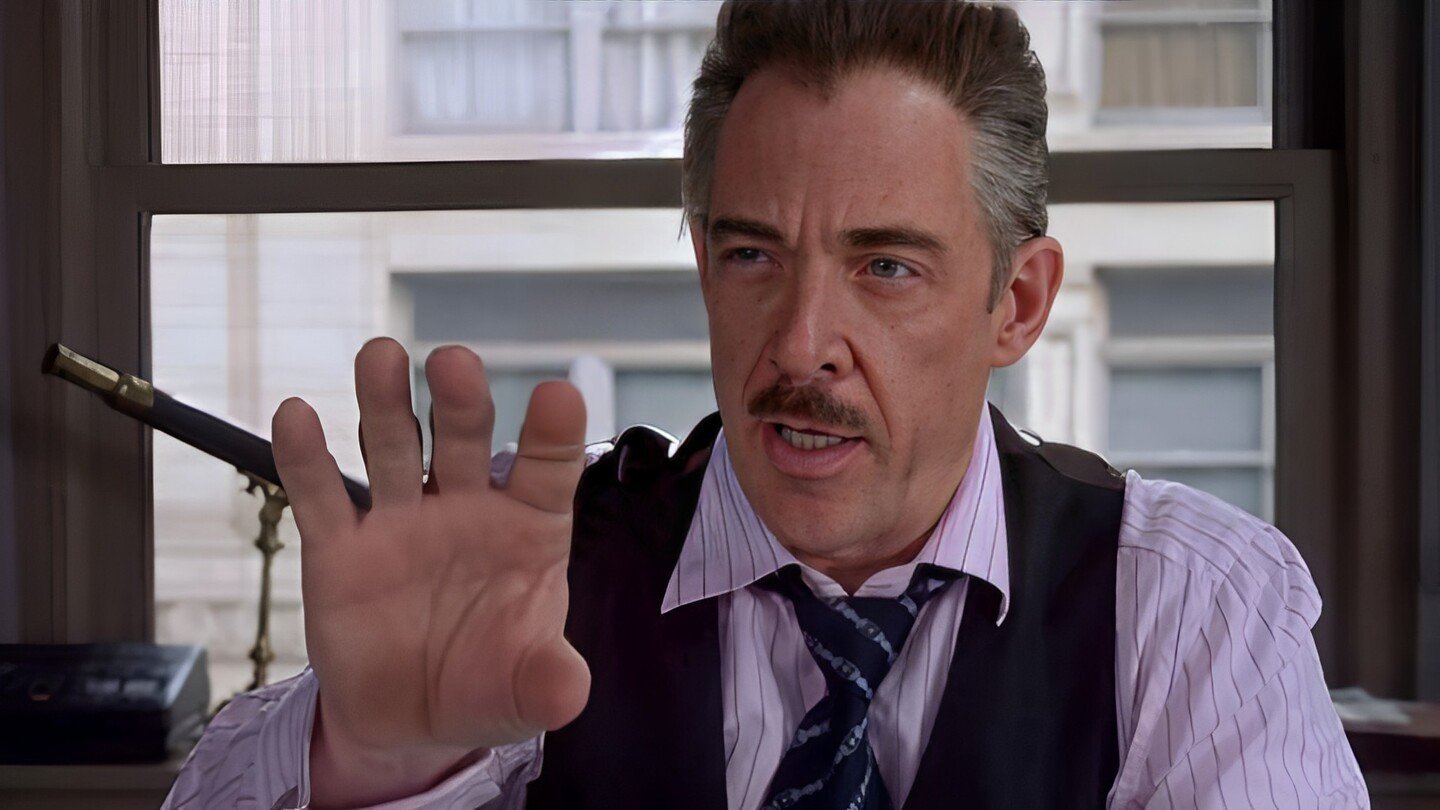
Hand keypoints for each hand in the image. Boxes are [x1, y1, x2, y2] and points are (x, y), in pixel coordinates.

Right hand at [271, 338, 589, 803]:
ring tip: (381, 357)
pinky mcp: (339, 550)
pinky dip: (306, 456)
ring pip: (391, 448)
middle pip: (462, 441)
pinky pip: (321, 496)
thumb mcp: (528, 693)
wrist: (410, 723)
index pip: (546, 469)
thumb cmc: (486, 685)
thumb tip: (567, 693)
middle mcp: (465, 509)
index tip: (557, 397)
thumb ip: (549, 685)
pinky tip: (296, 415)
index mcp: (527, 528)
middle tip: (453, 363)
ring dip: (385, 403)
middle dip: (458, 401)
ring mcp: (400, 522)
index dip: (552, 434)